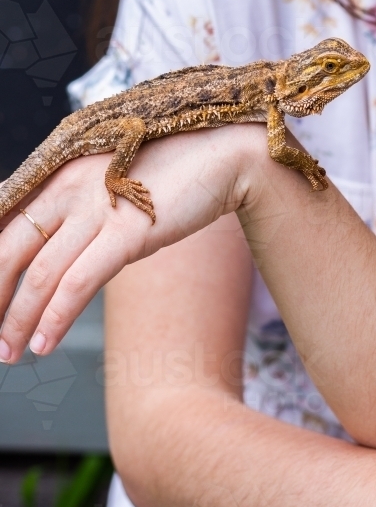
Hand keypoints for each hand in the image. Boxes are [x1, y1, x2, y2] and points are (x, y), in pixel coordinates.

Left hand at [0, 123, 265, 362]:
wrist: (223, 153)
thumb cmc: (172, 169)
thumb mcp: (111, 179)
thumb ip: (78, 201)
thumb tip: (53, 242)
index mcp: (61, 172)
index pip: (3, 218)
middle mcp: (69, 187)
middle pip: (8, 250)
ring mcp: (98, 209)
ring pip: (39, 274)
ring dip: (18, 321)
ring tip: (9, 352)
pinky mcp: (128, 232)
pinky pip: (78, 282)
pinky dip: (55, 318)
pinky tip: (44, 343)